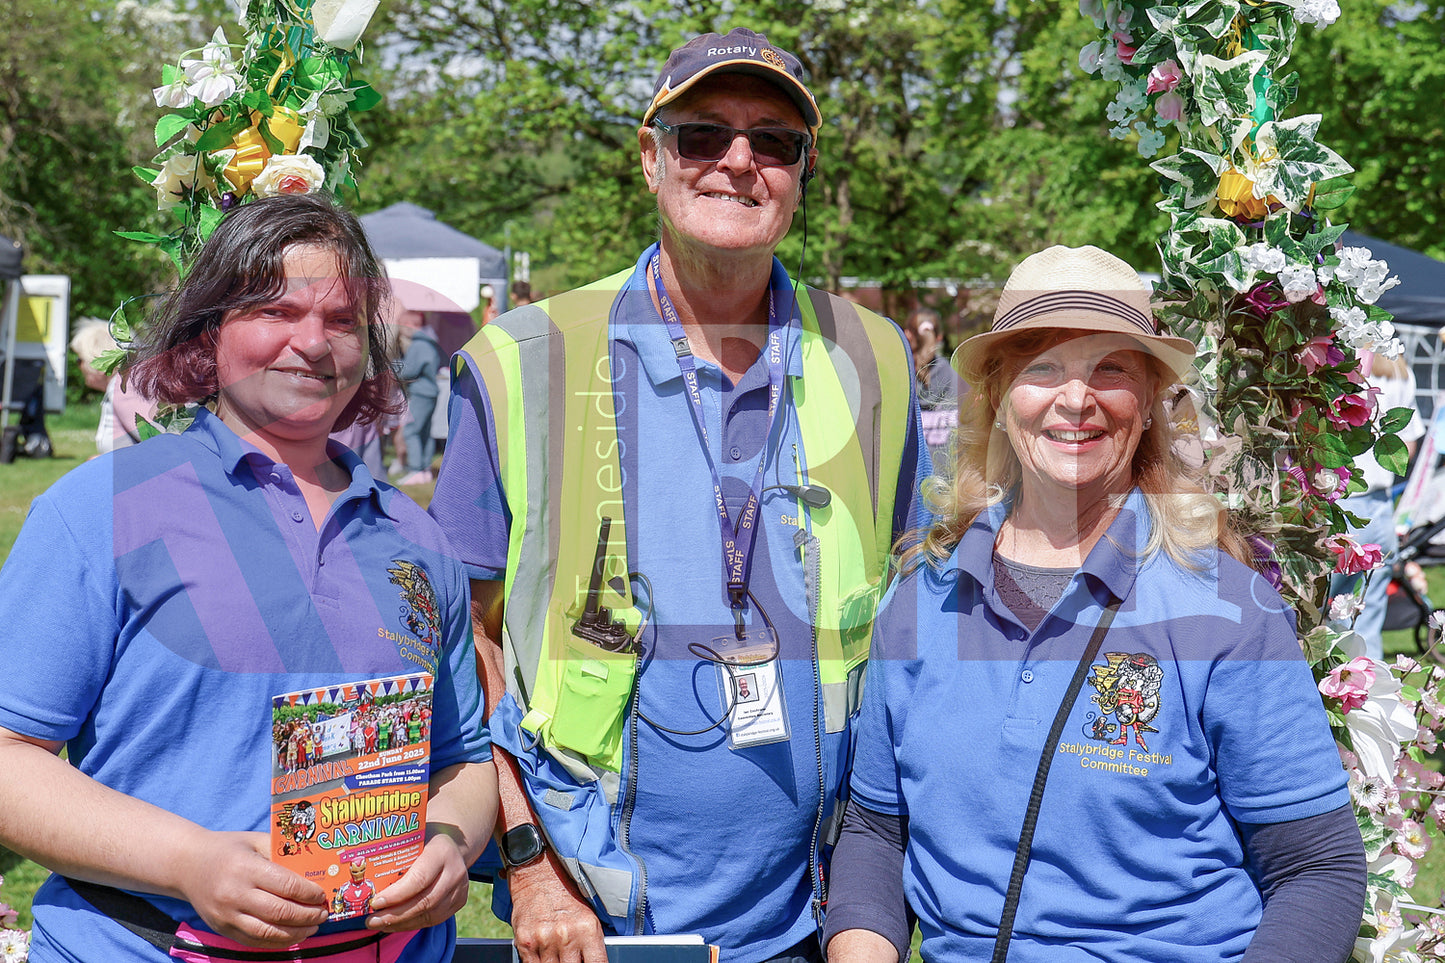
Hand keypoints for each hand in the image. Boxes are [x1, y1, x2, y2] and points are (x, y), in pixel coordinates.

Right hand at [175, 831, 329, 947]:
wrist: (186, 865)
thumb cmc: (227, 849)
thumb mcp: (255, 841)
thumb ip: (282, 852)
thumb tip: (313, 867)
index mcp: (246, 869)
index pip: (286, 886)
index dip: (309, 893)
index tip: (323, 895)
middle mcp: (235, 895)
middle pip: (280, 912)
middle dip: (308, 915)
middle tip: (323, 914)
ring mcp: (227, 916)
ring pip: (268, 932)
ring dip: (296, 933)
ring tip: (313, 927)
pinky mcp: (222, 929)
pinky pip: (254, 941)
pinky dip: (277, 942)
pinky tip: (292, 935)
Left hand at [366, 832, 469, 931]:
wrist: (453, 844)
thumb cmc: (424, 840)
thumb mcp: (412, 838)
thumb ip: (395, 854)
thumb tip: (359, 870)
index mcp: (442, 852)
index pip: (419, 879)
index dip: (397, 894)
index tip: (375, 902)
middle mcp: (455, 871)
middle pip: (424, 901)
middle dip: (395, 915)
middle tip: (371, 920)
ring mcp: (460, 889)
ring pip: (429, 914)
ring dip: (400, 923)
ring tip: (378, 924)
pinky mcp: (459, 902)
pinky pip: (433, 919)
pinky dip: (411, 924)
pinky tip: (394, 924)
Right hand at [507, 851, 606, 962]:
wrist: (537, 873)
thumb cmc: (565, 894)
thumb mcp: (588, 916)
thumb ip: (591, 944)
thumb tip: (593, 962)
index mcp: (588, 929)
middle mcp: (567, 936)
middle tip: (571, 958)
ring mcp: (545, 941)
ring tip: (559, 954)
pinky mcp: (525, 943)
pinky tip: (545, 957)